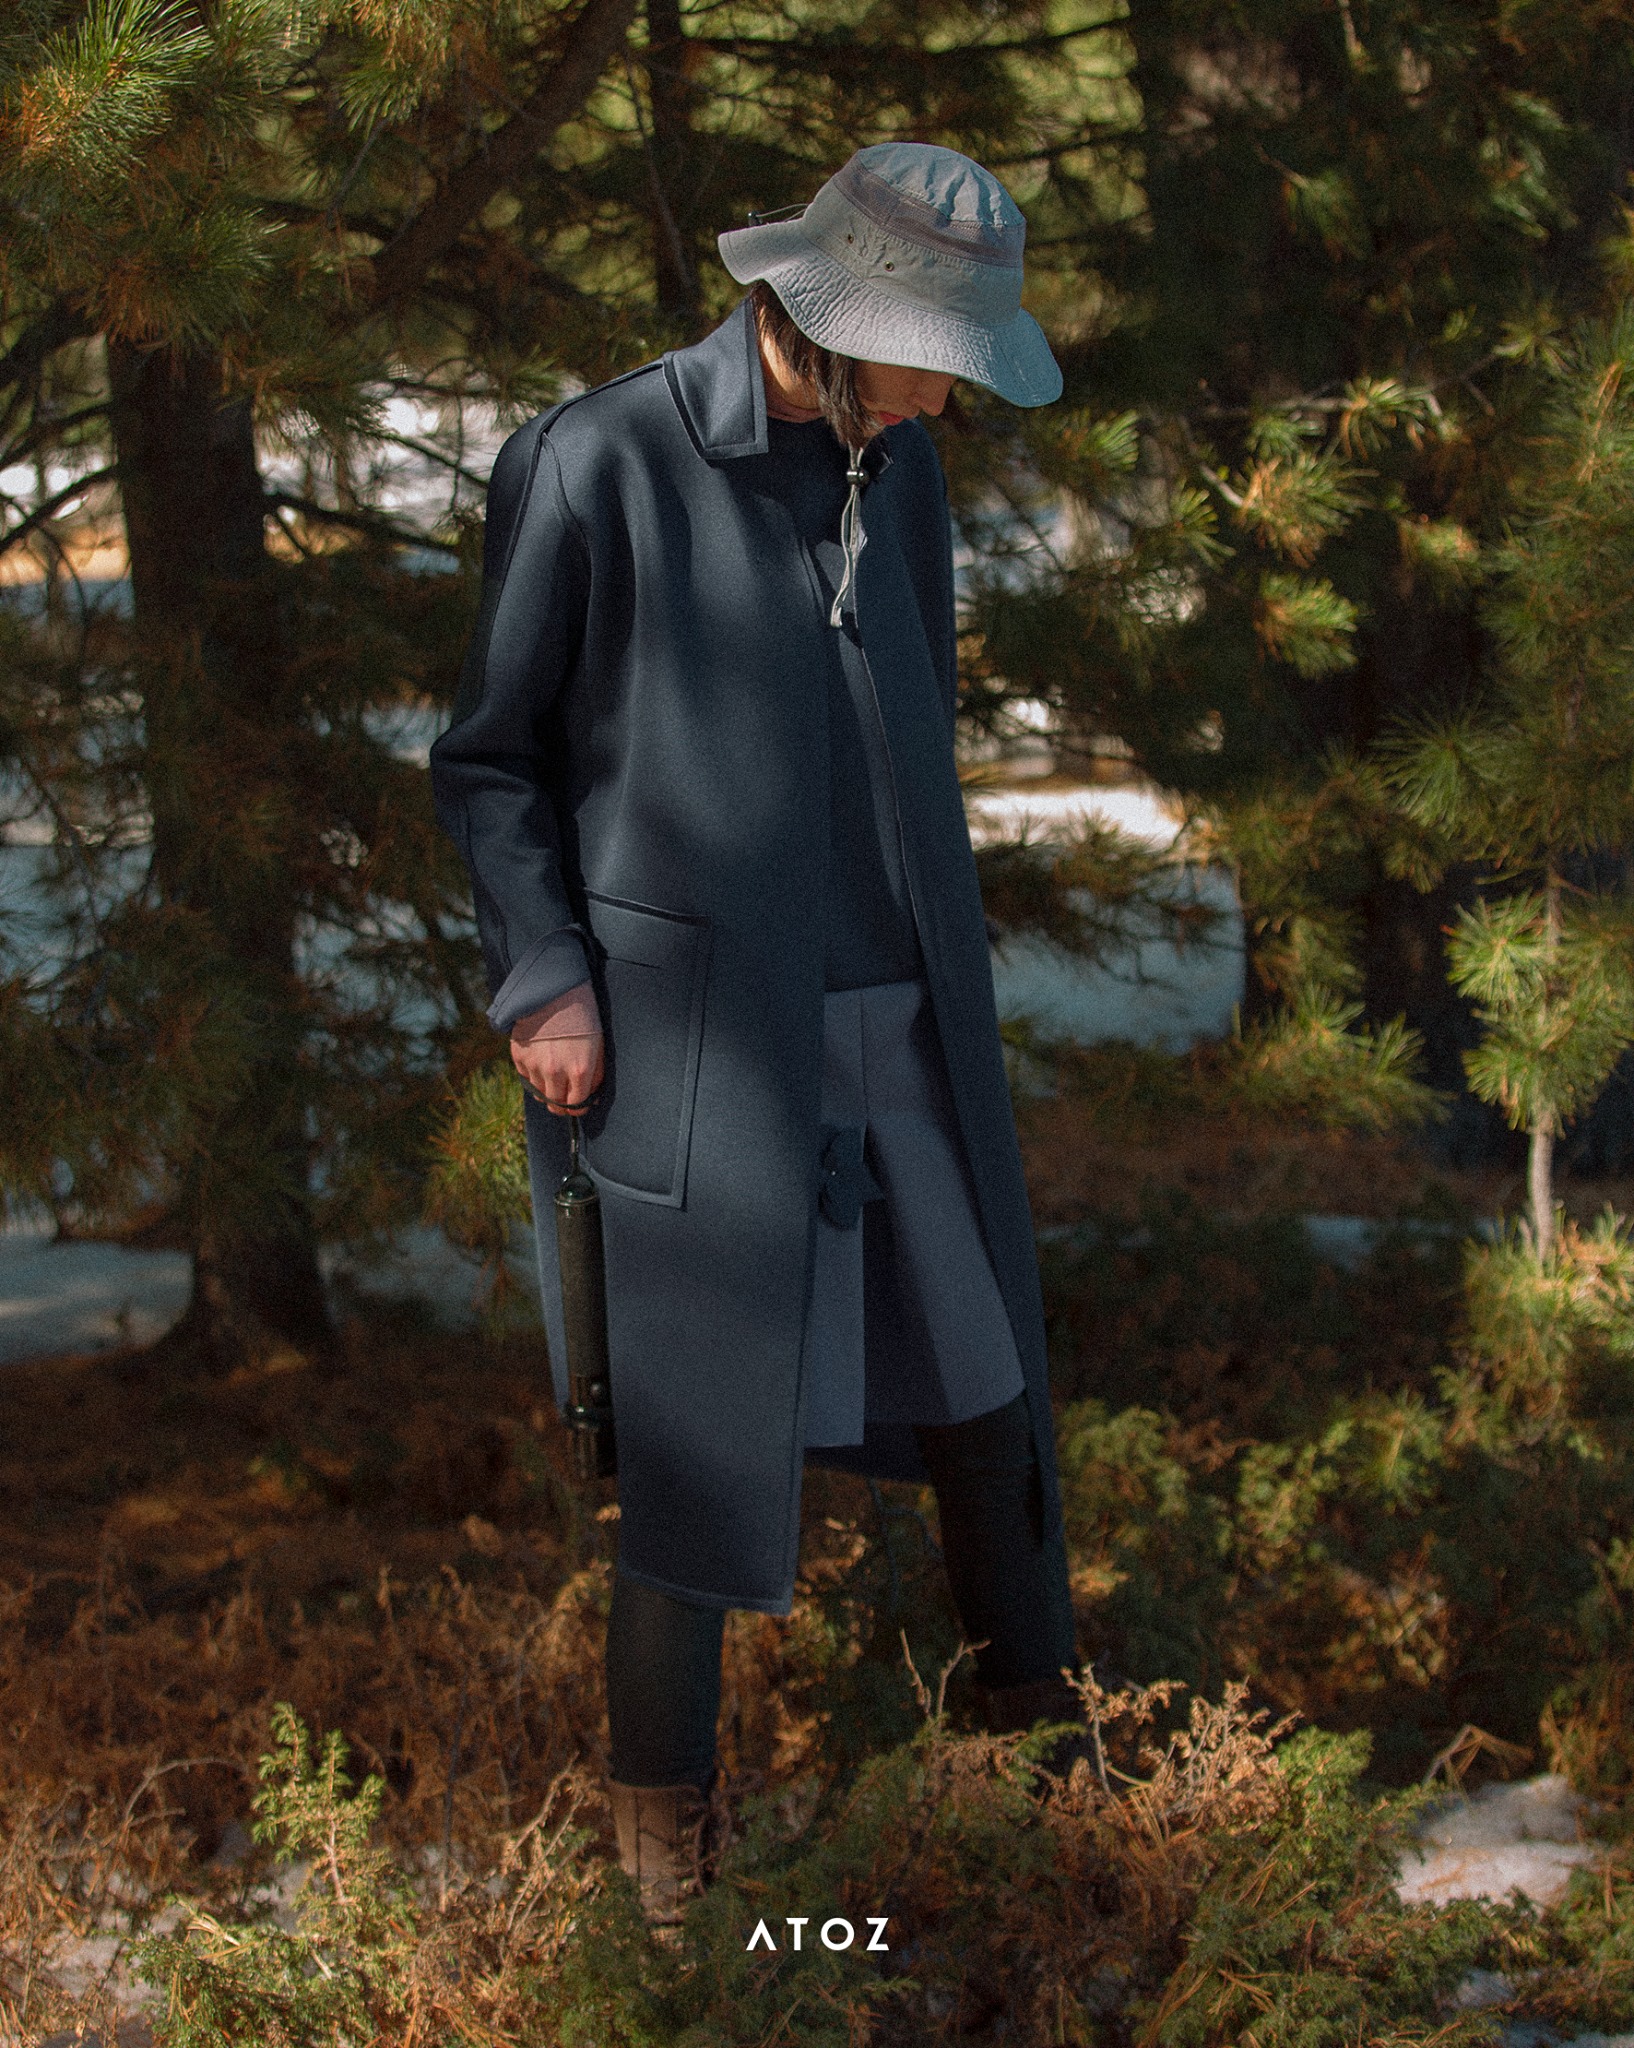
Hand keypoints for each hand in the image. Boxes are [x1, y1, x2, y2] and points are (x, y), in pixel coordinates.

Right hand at [511, 982, 604, 1114]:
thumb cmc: (583, 1018)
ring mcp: (535, 1065)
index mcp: (580, 1070)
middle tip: (564, 1098)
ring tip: (553, 1076)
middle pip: (556, 1105)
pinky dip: (533, 1076)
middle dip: (562, 1105)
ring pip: (540, 1094)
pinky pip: (526, 1078)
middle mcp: (555, 1072)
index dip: (579, 1108)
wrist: (554, 993)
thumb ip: (596, 1075)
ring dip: (547, 1090)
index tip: (578, 1104)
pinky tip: (541, 1062)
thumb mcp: (598, 1046)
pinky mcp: (519, 1057)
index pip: (577, 1106)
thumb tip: (592, 1098)